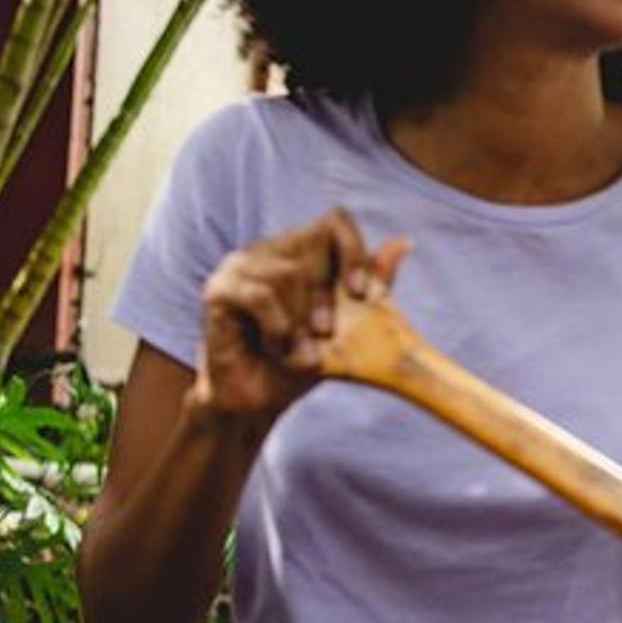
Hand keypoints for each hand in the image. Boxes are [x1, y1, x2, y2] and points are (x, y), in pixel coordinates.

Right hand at [193, 208, 408, 424]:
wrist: (259, 402)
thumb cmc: (301, 361)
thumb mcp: (349, 325)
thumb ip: (372, 284)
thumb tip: (403, 242)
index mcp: (301, 251)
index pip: (335, 221)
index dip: (353, 252)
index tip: (360, 294)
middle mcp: (269, 250)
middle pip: (313, 245)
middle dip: (326, 297)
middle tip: (324, 334)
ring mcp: (240, 265)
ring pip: (287, 273)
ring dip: (300, 322)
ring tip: (298, 352)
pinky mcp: (218, 289)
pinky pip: (259, 294)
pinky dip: (277, 326)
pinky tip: (276, 346)